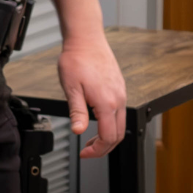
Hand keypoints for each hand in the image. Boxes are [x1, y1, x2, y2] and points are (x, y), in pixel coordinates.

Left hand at [57, 36, 126, 157]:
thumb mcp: (71, 88)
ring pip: (121, 124)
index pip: (108, 137)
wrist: (86, 38)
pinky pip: (120, 112)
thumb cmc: (77, 59)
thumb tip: (78, 131)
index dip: (97, 150)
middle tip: (87, 150)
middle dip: (103, 147)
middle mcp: (118, 99)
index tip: (85, 153)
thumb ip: (77, 112)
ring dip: (108, 136)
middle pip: (118, 135)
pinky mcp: (120, 88)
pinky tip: (97, 120)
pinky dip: (111, 123)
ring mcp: (121, 93)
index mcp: (107, 103)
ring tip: (91, 138)